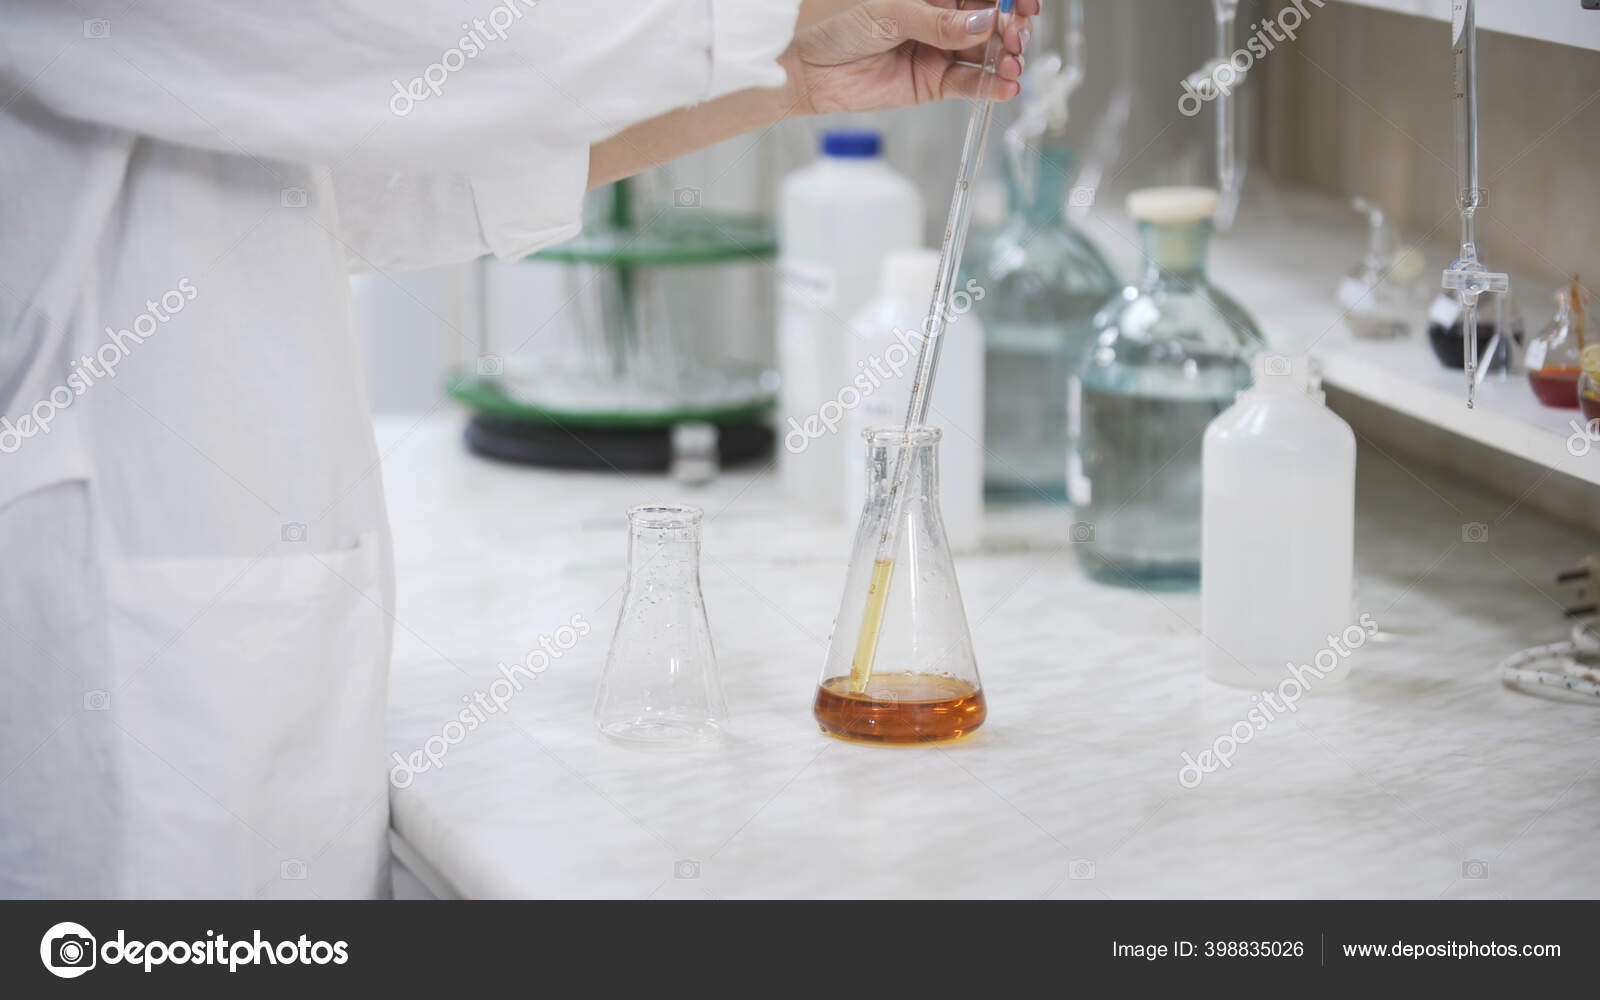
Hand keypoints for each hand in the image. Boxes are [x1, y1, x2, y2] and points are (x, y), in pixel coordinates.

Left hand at [781, 0, 1038, 115]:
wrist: (809, 69)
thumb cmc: (838, 26)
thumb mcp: (888, 13)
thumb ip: (937, 21)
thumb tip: (983, 22)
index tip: (1026, 3)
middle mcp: (943, 18)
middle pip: (992, 20)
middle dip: (1012, 27)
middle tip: (1016, 36)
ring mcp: (941, 50)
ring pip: (986, 52)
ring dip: (1005, 58)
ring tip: (1011, 64)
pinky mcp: (934, 82)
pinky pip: (970, 83)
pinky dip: (991, 86)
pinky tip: (1007, 86)